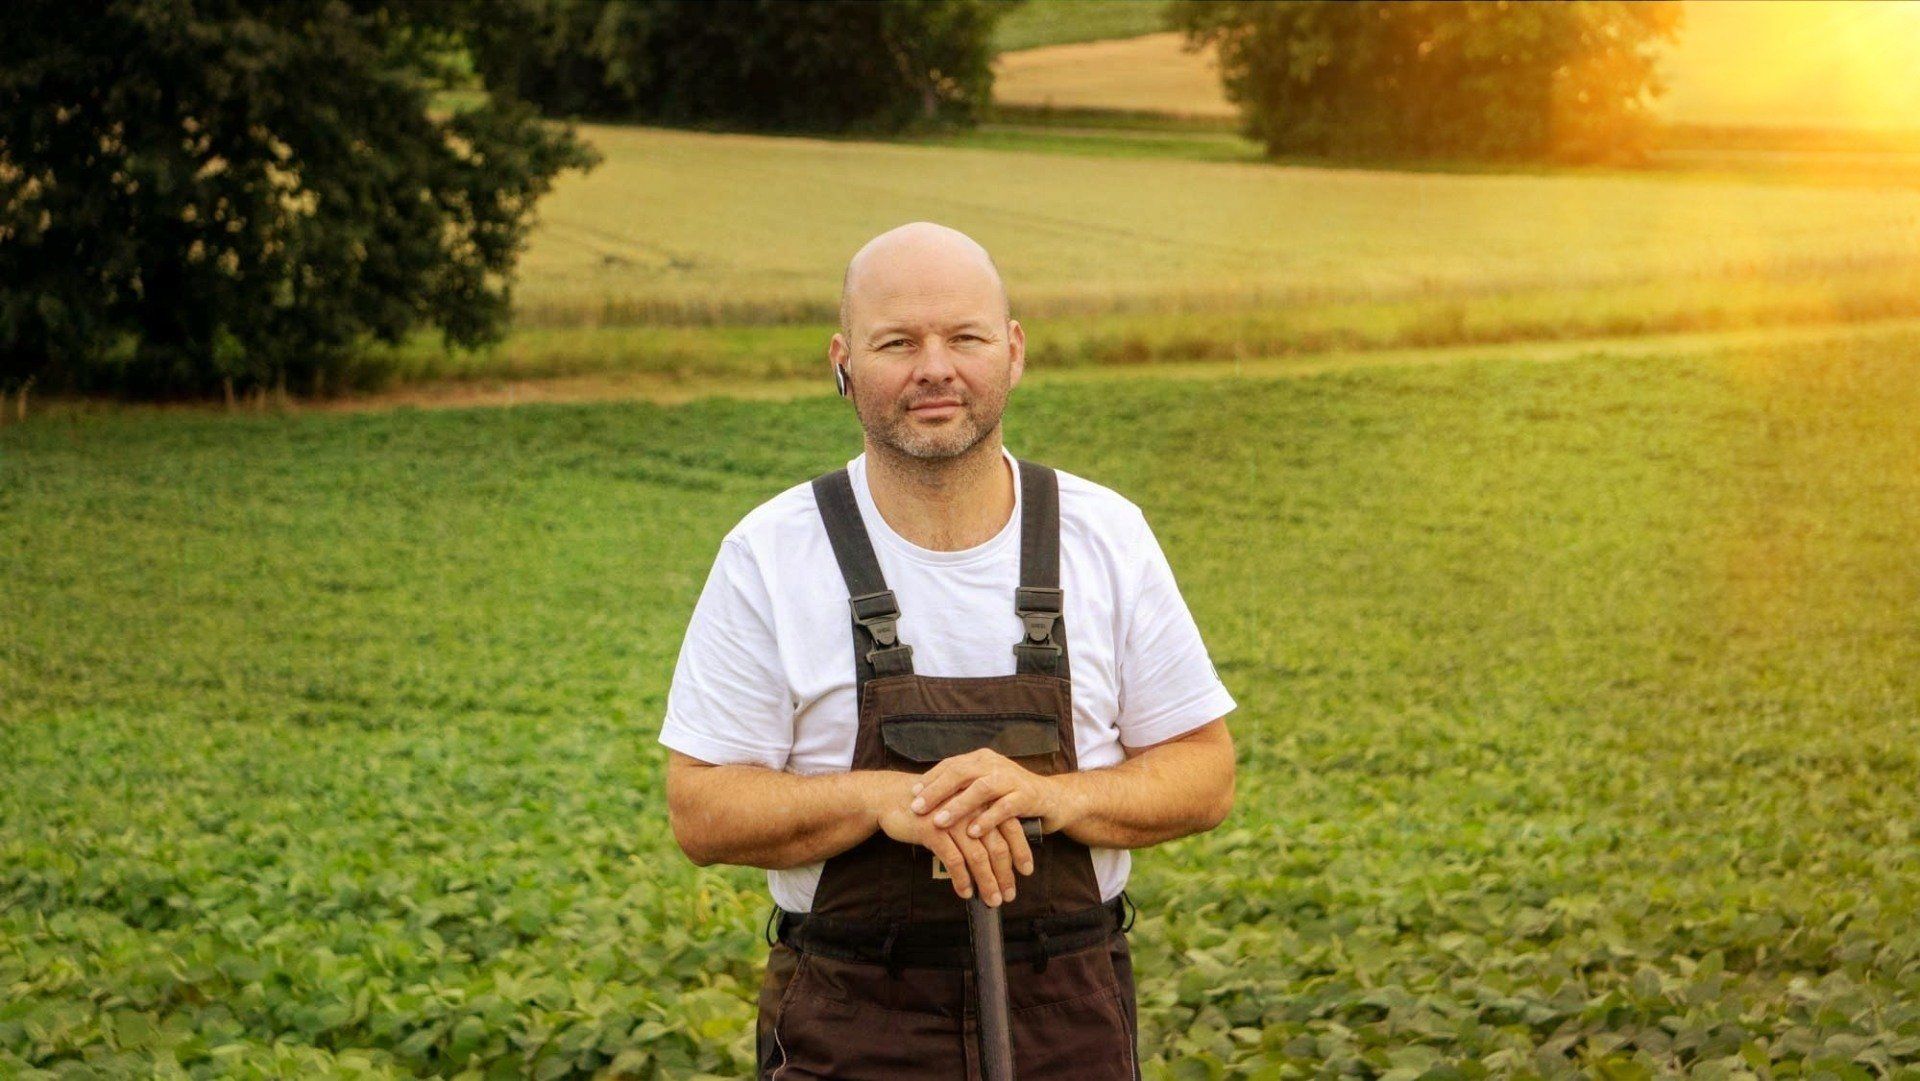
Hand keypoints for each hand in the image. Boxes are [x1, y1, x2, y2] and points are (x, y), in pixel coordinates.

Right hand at [872, 772, 1030, 905]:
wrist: (893, 798)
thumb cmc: (930, 807)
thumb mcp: (959, 810)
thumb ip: (978, 823)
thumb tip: (1000, 851)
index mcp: (982, 801)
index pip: (1011, 827)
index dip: (1021, 851)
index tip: (1026, 871)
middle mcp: (971, 809)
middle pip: (997, 846)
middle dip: (1005, 874)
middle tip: (1009, 894)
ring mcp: (953, 819)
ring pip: (978, 856)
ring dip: (987, 882)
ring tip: (992, 899)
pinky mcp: (934, 830)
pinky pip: (954, 860)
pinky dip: (962, 879)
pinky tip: (966, 892)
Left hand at [910, 748, 1062, 847]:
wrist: (1053, 798)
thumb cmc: (1011, 795)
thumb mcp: (985, 787)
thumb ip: (963, 789)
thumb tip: (927, 800)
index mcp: (982, 759)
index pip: (951, 765)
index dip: (930, 779)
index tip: (912, 795)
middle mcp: (995, 764)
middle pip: (961, 773)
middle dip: (937, 791)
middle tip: (917, 808)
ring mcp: (1012, 778)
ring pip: (981, 789)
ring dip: (958, 806)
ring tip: (939, 822)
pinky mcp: (1027, 796)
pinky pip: (1005, 807)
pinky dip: (988, 819)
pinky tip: (973, 832)